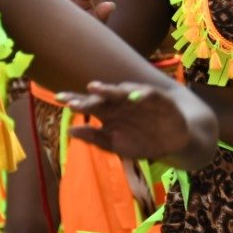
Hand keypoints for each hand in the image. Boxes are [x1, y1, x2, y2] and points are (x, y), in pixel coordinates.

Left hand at [62, 81, 192, 158]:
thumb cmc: (143, 141)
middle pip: (102, 97)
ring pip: (122, 92)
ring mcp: (139, 99)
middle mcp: (122, 103)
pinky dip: (142, 94)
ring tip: (94, 88)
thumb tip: (69, 131)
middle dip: (88, 98)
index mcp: (110, 114)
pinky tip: (134, 96)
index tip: (59, 99)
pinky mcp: (158, 99)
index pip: (89, 105)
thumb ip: (95, 138)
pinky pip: (149, 95)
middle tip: (73, 100)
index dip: (75, 101)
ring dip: (109, 90)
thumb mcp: (116, 145)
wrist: (174, 142)